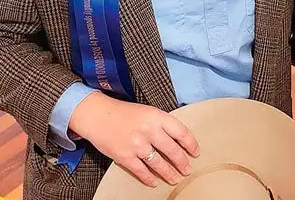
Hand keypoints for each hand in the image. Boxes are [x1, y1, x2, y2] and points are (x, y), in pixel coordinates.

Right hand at [68, 92, 199, 186]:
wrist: (98, 115)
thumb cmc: (125, 113)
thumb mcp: (149, 112)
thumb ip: (162, 124)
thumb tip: (178, 140)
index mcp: (158, 117)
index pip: (182, 132)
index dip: (191, 144)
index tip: (195, 152)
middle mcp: (149, 130)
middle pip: (173, 150)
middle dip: (182, 163)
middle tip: (187, 170)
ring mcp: (137, 144)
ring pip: (159, 163)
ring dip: (169, 173)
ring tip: (175, 178)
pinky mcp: (124, 156)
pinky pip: (141, 171)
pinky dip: (149, 178)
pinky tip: (155, 182)